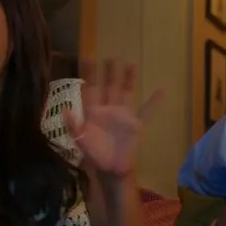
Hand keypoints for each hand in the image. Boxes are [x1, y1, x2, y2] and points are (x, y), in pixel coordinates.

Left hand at [67, 58, 160, 179]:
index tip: (87, 56)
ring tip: (131, 63)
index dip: (88, 73)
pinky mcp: (136, 124)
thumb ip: (74, 126)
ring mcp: (123, 115)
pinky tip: (161, 89)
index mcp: (93, 111)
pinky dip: (154, 101)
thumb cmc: (95, 156)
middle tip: (111, 55)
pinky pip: (147, 110)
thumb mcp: (81, 141)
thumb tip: (64, 110)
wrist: (111, 170)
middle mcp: (108, 109)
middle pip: (109, 85)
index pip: (90, 87)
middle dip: (109, 71)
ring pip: (127, 92)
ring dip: (129, 78)